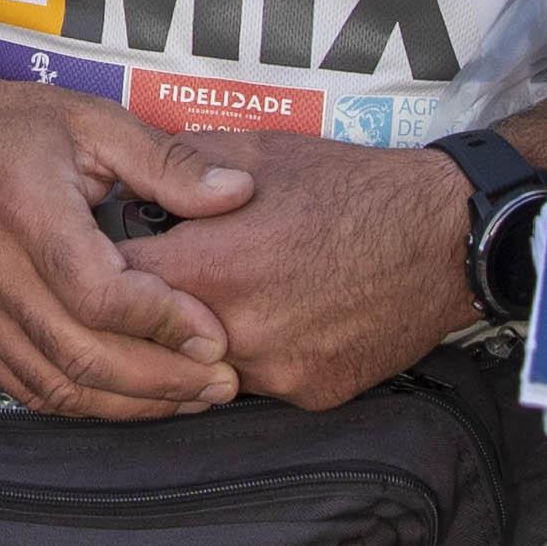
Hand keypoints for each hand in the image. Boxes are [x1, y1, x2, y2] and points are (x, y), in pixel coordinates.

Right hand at [0, 76, 245, 420]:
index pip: (98, 293)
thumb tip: (236, 194)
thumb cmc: (10, 126)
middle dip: (162, 379)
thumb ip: (168, 161)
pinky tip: (132, 397)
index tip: (216, 335)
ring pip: (56, 385)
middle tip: (222, 381)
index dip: (163, 322)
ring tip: (191, 397)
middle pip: (80, 354)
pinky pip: (28, 388)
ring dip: (131, 404)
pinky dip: (85, 404)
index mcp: (24, 208)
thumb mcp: (94, 120)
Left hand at [125, 138, 474, 410]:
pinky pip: (257, 382)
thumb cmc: (355, 187)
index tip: (99, 258)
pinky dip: (252, 355)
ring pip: (201, 367)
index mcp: (214, 266)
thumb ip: (184, 168)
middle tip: (152, 285)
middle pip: (152, 339)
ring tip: (221, 297)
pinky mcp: (310, 393)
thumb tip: (128, 177)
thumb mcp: (261, 153)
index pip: (115, 286)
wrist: (447, 237)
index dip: (100, 270)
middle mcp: (239, 329)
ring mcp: (276, 370)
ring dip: (195, 340)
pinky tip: (275, 319)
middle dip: (144, 313)